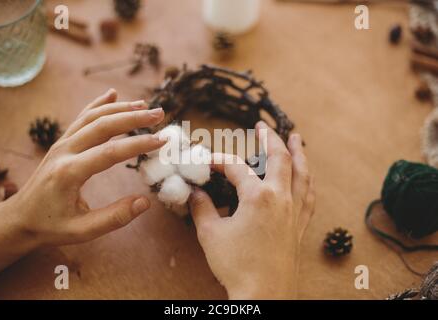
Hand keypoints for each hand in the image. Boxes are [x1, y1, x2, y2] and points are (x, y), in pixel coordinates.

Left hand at [0, 89, 165, 275]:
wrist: (20, 218)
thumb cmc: (50, 226)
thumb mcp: (82, 230)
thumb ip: (114, 217)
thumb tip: (145, 202)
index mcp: (69, 172)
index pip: (110, 152)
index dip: (138, 144)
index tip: (162, 140)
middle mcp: (64, 151)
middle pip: (102, 125)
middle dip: (133, 117)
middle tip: (159, 114)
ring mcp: (61, 144)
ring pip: (92, 117)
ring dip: (120, 109)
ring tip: (144, 106)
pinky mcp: (62, 143)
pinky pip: (81, 118)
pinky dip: (98, 104)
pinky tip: (112, 95)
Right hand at [189, 121, 314, 299]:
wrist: (265, 294)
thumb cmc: (237, 265)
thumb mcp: (211, 234)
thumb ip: (202, 209)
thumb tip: (194, 193)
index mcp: (258, 197)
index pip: (236, 168)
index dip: (219, 161)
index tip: (207, 161)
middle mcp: (281, 198)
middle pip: (280, 158)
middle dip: (270, 138)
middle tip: (261, 125)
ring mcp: (294, 212)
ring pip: (302, 174)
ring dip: (298, 153)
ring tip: (296, 138)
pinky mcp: (300, 225)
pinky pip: (309, 196)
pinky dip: (307, 181)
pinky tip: (307, 177)